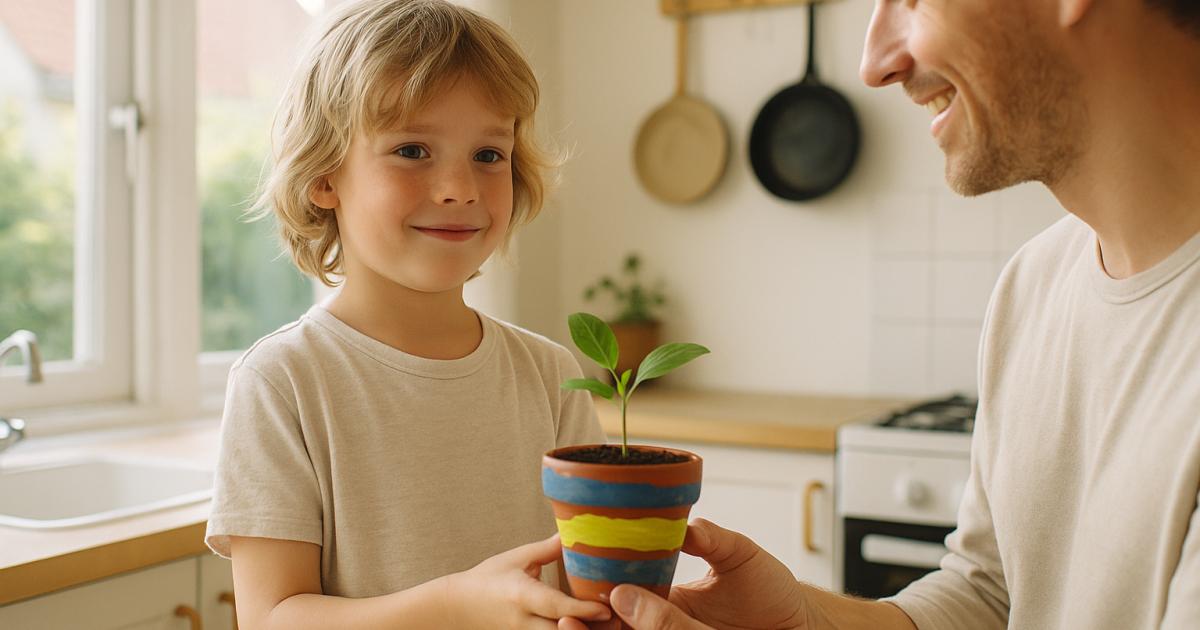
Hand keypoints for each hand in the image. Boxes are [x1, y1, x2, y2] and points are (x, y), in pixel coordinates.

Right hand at [444, 534, 612, 629]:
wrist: (458, 607)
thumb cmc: (488, 579)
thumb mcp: (518, 558)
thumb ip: (548, 549)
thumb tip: (575, 530)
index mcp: (522, 595)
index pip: (555, 607)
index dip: (582, 610)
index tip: (606, 609)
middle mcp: (523, 621)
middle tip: (618, 620)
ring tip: (608, 624)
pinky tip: (586, 627)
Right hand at [560, 519, 806, 629]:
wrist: (805, 622)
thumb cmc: (773, 591)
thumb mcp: (739, 556)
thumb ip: (709, 538)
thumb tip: (677, 523)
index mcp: (669, 595)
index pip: (624, 594)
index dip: (597, 592)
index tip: (578, 584)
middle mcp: (667, 621)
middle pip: (618, 623)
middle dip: (583, 622)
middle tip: (565, 619)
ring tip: (571, 628)